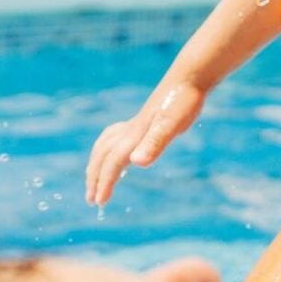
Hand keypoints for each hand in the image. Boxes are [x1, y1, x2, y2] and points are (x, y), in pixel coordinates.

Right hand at [85, 79, 205, 205]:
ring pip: (105, 145)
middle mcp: (130, 130)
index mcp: (135, 135)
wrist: (189, 78)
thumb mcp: (172, 125)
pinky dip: (108, 148)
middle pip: (103, 156)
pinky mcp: (143, 120)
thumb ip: (154, 143)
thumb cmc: (183, 101)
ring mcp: (135, 124)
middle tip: (91, 199)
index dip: (104, 183)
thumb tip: (136, 163)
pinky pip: (115, 137)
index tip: (98, 203)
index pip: (112, 163)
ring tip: (93, 178)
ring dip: (96, 163)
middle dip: (95, 177)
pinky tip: (117, 152)